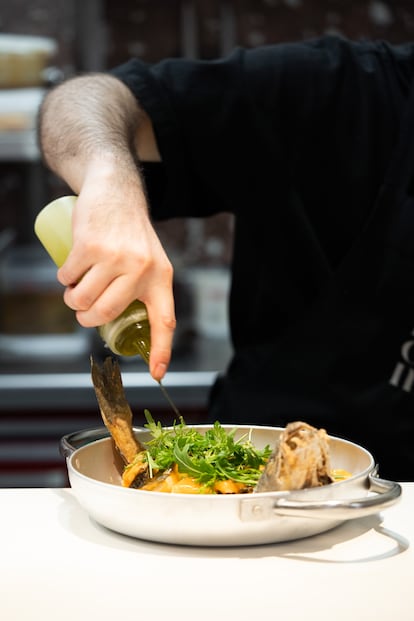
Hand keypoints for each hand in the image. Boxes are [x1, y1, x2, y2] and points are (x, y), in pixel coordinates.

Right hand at [57, 161, 175, 380]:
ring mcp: (116, 257)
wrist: (117, 192)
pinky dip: (63, 278)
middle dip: (87, 318)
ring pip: (84, 296)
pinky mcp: (91, 245)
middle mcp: (141, 269)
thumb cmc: (132, 233)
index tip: (157, 374)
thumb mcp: (151, 260)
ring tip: (73, 292)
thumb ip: (146, 288)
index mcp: (161, 278)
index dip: (162, 350)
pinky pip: (68, 276)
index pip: (166, 320)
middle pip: (107, 312)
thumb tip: (130, 326)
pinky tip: (68, 272)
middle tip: (82, 311)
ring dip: (72, 300)